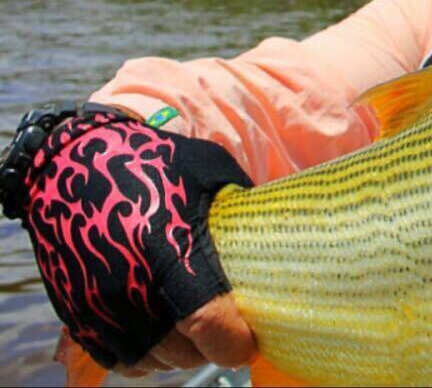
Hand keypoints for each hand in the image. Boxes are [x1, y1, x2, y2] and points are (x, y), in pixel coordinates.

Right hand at [18, 112, 255, 372]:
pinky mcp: (75, 312)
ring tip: (193, 330)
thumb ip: (239, 207)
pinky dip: (142, 354)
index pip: (208, 324)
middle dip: (209, 347)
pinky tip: (159, 331)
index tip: (250, 340)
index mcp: (168, 250)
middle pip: (181, 351)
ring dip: (177, 352)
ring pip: (149, 360)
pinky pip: (115, 357)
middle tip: (226, 328)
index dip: (234, 343)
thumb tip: (274, 230)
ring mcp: (96, 304)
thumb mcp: (208, 169)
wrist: (67, 160)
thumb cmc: (147, 160)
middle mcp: (129, 286)